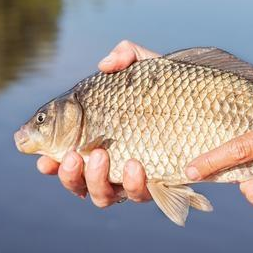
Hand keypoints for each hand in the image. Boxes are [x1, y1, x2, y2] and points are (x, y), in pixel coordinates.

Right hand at [37, 40, 158, 206]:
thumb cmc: (171, 88)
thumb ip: (125, 56)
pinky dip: (133, 184)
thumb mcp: (147, 66)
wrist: (209, 105)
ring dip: (95, 180)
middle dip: (69, 175)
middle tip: (72, 156)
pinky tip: (136, 165)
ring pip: (103, 196)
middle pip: (78, 183)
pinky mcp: (158, 185)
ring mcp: (133, 178)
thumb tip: (104, 65)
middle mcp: (112, 164)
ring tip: (101, 155)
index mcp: (98, 139)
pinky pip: (140, 195)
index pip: (67, 156)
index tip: (43, 159)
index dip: (51, 162)